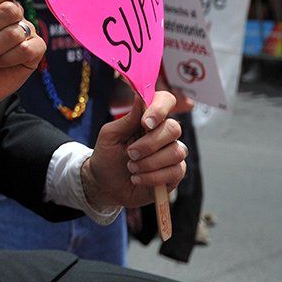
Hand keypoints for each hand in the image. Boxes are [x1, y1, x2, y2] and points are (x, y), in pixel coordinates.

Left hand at [82, 92, 185, 209]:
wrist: (105, 184)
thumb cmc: (107, 156)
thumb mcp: (110, 136)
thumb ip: (128, 119)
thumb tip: (140, 97)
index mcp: (149, 119)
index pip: (166, 101)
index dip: (160, 108)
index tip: (146, 123)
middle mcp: (164, 134)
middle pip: (174, 128)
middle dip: (149, 144)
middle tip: (130, 153)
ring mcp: (172, 153)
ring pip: (177, 152)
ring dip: (149, 163)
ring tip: (131, 167)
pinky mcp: (175, 173)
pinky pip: (175, 171)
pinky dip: (152, 177)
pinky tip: (137, 178)